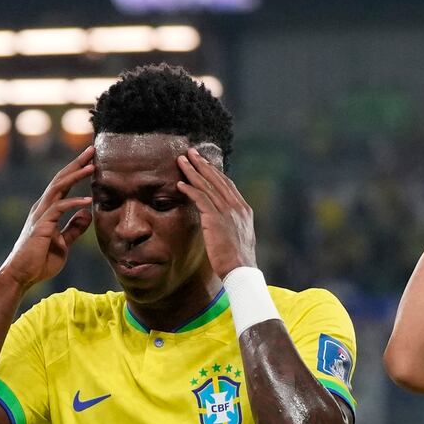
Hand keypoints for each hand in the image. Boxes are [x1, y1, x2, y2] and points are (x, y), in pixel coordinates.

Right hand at [0, 148, 95, 290]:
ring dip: (75, 176)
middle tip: (92, 149)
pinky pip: (58, 209)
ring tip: (92, 167)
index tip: (91, 159)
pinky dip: (73, 203)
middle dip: (76, 163)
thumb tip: (88, 214)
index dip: (77, 170)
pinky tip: (87, 201)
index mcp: (48, 210)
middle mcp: (43, 207)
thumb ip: (74, 228)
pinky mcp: (41, 226)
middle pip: (61, 179)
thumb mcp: (64, 243)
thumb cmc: (40, 261)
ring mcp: (41, 215)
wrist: (21, 275)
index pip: (64, 185)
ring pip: (58, 188)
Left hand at [176, 148, 258, 276]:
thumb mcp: (239, 237)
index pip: (227, 185)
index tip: (204, 163)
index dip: (214, 172)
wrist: (241, 271)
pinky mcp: (215, 219)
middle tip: (191, 152)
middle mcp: (236, 207)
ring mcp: (227, 212)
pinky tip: (180, 184)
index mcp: (243, 210)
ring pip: (207, 186)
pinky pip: (200, 199)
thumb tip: (222, 222)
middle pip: (217, 179)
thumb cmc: (238, 260)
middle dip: (203, 165)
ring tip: (182, 161)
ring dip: (193, 171)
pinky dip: (190, 190)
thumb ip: (231, 225)